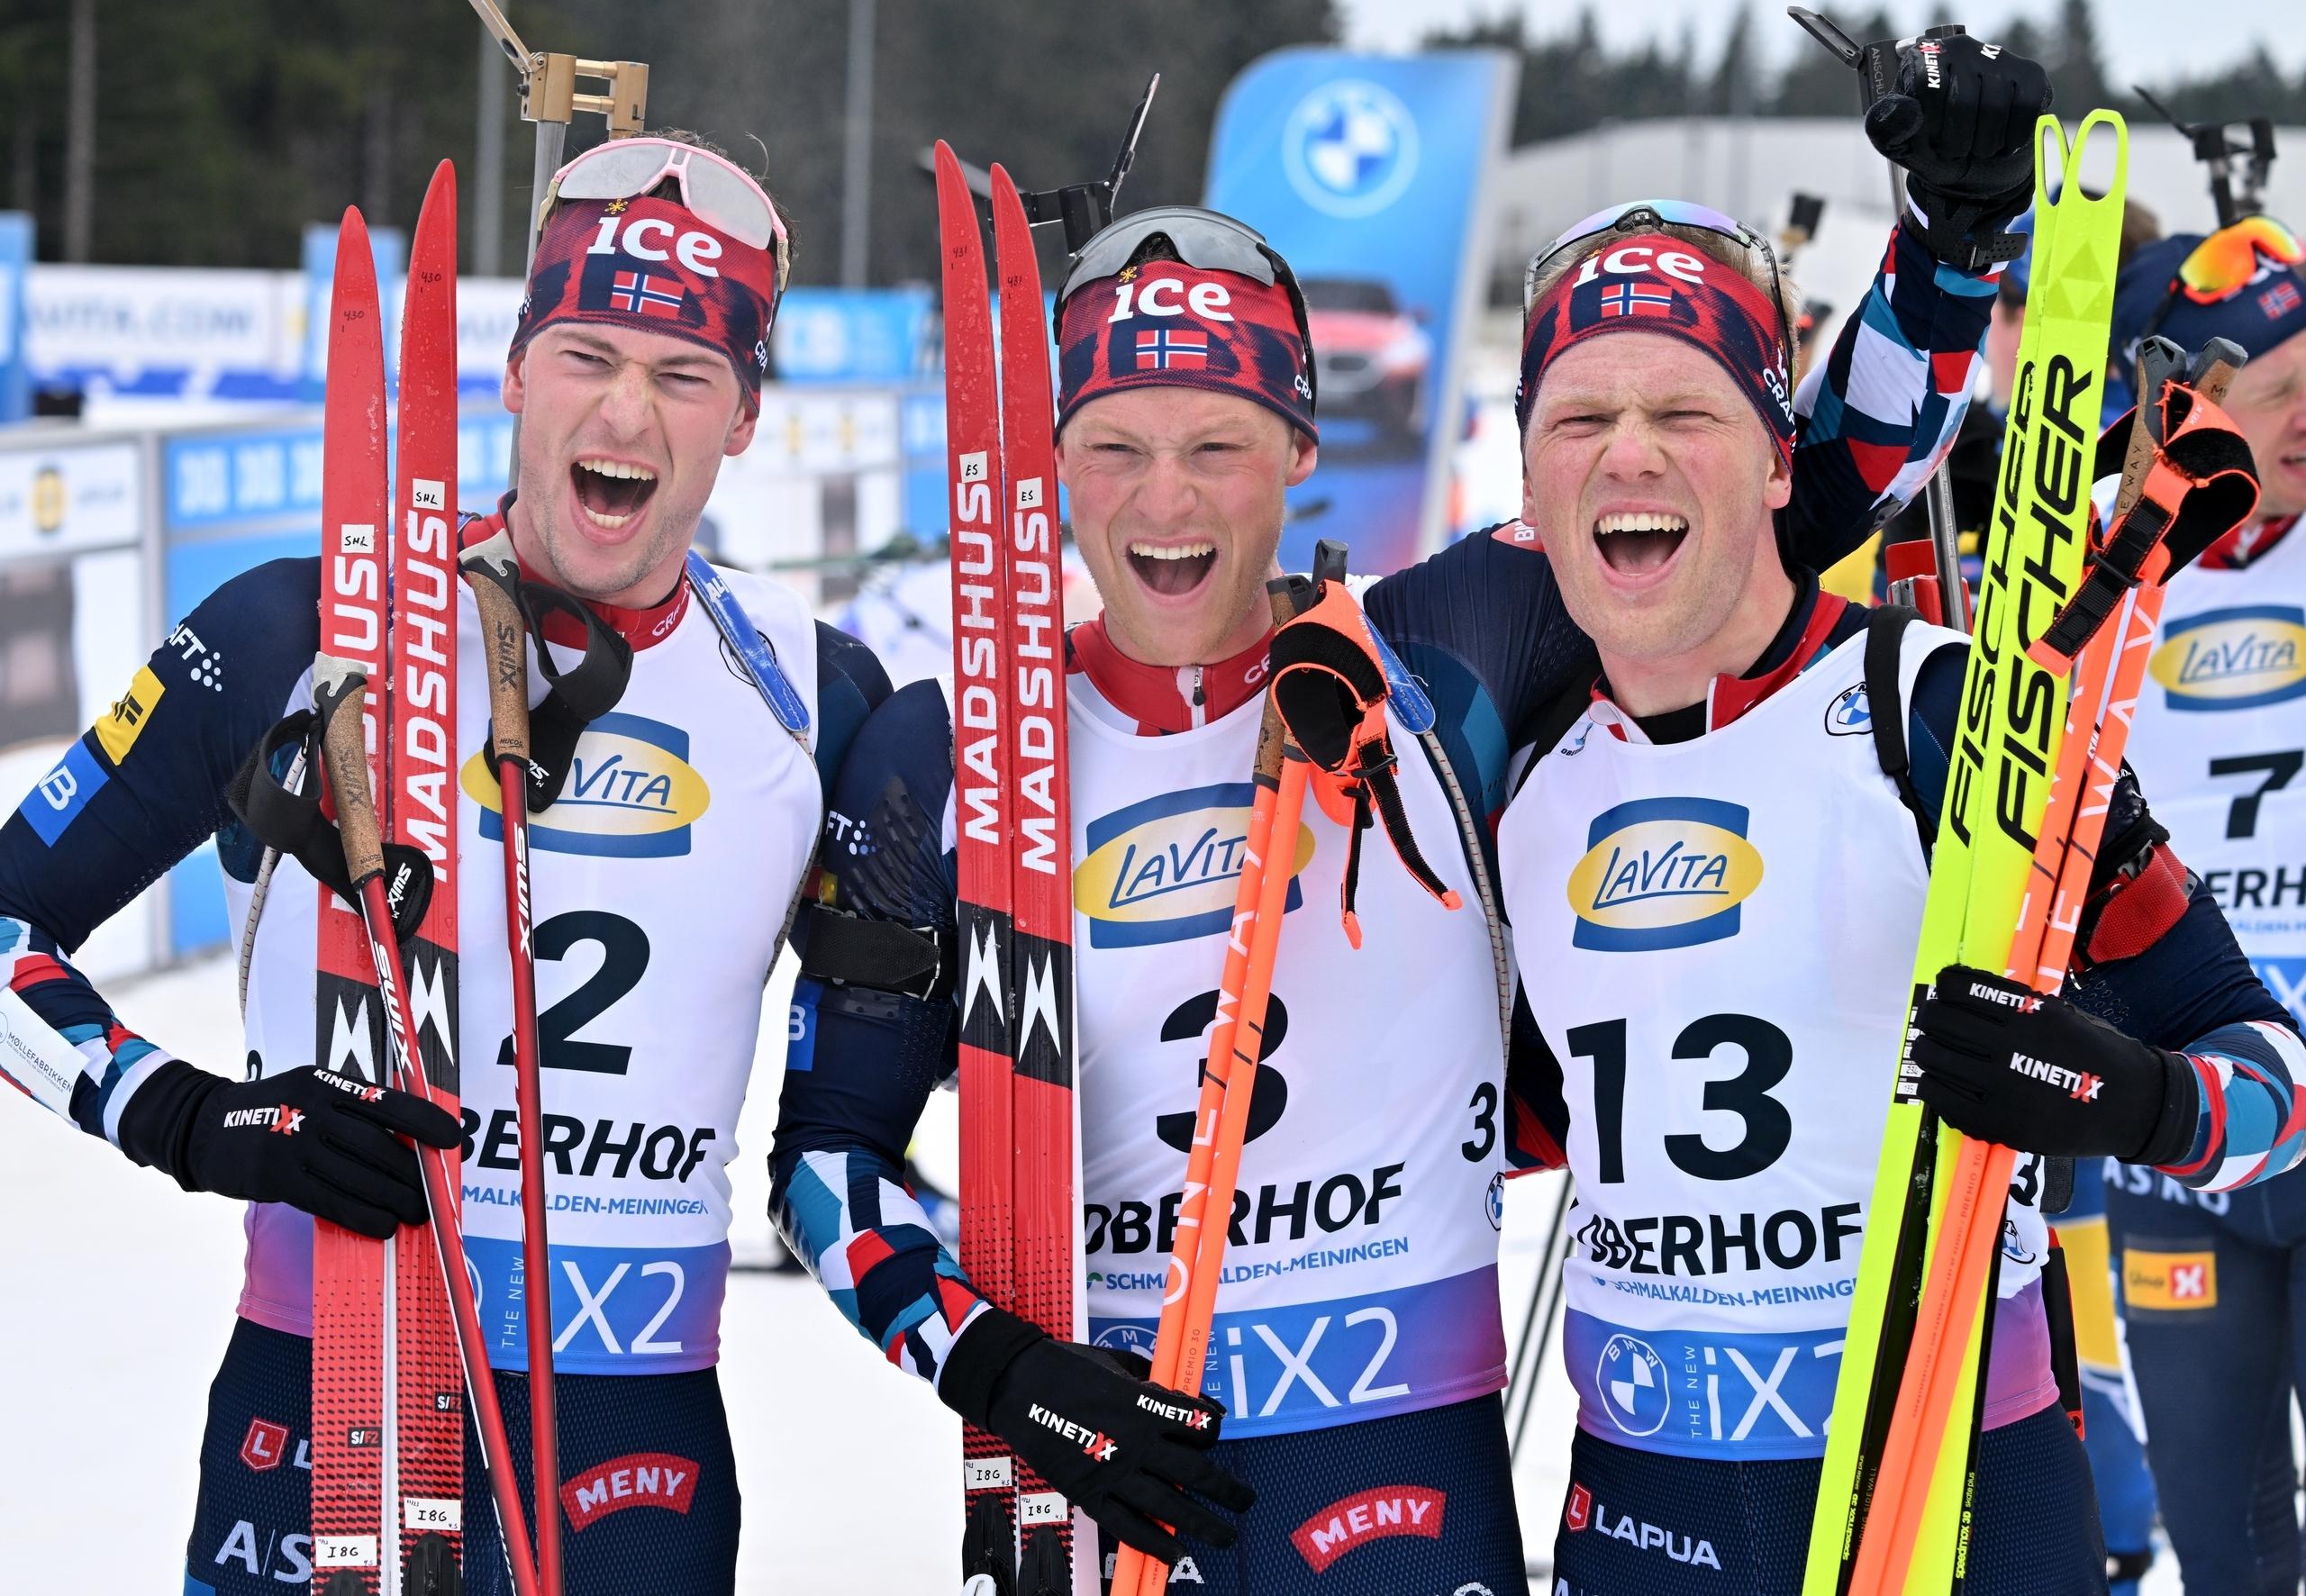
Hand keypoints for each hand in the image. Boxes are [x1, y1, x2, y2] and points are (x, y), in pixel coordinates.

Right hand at [176, 1065, 462, 1236]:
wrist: (202, 1125)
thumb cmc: (274, 1110)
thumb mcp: (310, 1091)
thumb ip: (351, 1109)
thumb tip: (408, 1142)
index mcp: (326, 1083)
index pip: (385, 1101)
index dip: (423, 1121)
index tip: (454, 1138)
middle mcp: (312, 1109)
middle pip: (375, 1144)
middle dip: (411, 1173)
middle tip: (434, 1195)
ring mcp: (291, 1143)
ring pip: (355, 1175)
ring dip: (393, 1199)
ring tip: (416, 1214)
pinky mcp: (275, 1177)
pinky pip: (328, 1200)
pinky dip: (360, 1215)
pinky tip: (382, 1226)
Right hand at [941, 1306, 1253, 1563]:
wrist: (1018, 1384)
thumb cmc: (1070, 1366)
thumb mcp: (1121, 1362)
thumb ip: (1156, 1381)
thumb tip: (1188, 1397)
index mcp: (1146, 1404)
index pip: (1200, 1425)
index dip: (1214, 1429)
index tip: (1215, 1433)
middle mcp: (1136, 1441)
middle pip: (1196, 1473)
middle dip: (1228, 1490)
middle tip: (1246, 1500)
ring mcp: (1113, 1470)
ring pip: (1169, 1505)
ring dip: (1203, 1524)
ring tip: (1225, 1536)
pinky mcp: (1088, 1492)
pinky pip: (1127, 1525)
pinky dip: (1154, 1542)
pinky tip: (1175, 1553)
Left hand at [1866, 32, 2051, 260]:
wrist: (1969, 158)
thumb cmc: (1928, 144)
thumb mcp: (1896, 141)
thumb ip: (1886, 126)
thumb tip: (1907, 110)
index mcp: (1922, 59)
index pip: (1927, 90)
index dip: (1930, 129)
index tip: (1930, 143)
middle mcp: (1960, 48)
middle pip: (1963, 101)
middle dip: (1958, 142)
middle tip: (1955, 153)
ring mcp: (1997, 57)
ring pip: (1995, 105)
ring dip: (1985, 144)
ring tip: (1977, 150)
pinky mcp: (2029, 73)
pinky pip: (2026, 106)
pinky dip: (2014, 137)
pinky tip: (2004, 146)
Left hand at [1912, 965, 2186, 1160]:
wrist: (2136, 1106)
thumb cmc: (2096, 1055)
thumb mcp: (2063, 1015)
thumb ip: (2016, 1008)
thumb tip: (1963, 997)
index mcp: (2030, 1014)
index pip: (1960, 989)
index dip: (1944, 988)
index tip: (1942, 991)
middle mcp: (2014, 1047)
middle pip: (1941, 1022)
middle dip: (1929, 1018)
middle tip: (1929, 1021)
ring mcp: (2006, 1087)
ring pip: (1936, 1060)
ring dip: (1924, 1052)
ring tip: (1928, 1051)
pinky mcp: (2002, 1123)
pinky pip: (1945, 1101)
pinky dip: (1933, 1088)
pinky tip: (1936, 1082)